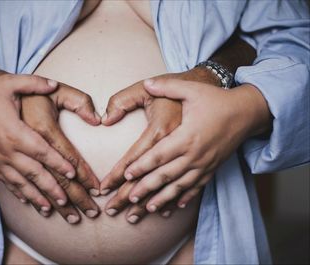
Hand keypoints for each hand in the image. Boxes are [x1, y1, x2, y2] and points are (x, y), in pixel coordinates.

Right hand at [0, 72, 75, 215]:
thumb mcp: (10, 82)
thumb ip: (34, 83)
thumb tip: (54, 84)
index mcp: (15, 131)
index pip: (41, 150)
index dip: (58, 162)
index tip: (73, 174)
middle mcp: (7, 149)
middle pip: (34, 172)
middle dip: (52, 187)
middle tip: (68, 201)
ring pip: (21, 182)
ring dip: (37, 196)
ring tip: (51, 209)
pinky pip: (6, 182)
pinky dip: (18, 194)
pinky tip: (28, 203)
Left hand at [124, 79, 270, 211]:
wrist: (247, 112)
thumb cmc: (217, 100)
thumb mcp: (192, 89)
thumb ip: (167, 86)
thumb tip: (147, 83)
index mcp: (185, 136)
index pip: (158, 155)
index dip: (141, 166)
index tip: (125, 175)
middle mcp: (194, 154)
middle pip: (165, 175)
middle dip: (145, 188)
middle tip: (128, 199)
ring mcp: (204, 164)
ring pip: (180, 186)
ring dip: (163, 199)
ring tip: (148, 209)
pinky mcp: (212, 168)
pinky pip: (197, 187)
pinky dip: (185, 198)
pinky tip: (176, 207)